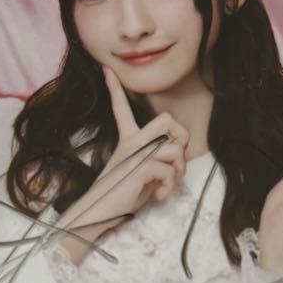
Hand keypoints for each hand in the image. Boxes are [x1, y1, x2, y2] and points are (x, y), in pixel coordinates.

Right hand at [56, 67, 188, 263]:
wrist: (100, 212)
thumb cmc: (121, 194)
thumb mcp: (140, 172)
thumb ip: (156, 158)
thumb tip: (177, 156)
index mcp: (127, 140)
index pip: (121, 109)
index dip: (114, 89)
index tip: (107, 70)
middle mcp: (131, 142)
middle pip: (167, 119)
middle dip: (181, 137)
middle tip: (176, 159)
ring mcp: (136, 154)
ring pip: (174, 148)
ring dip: (179, 170)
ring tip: (168, 184)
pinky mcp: (140, 169)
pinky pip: (169, 170)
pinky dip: (170, 186)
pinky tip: (159, 195)